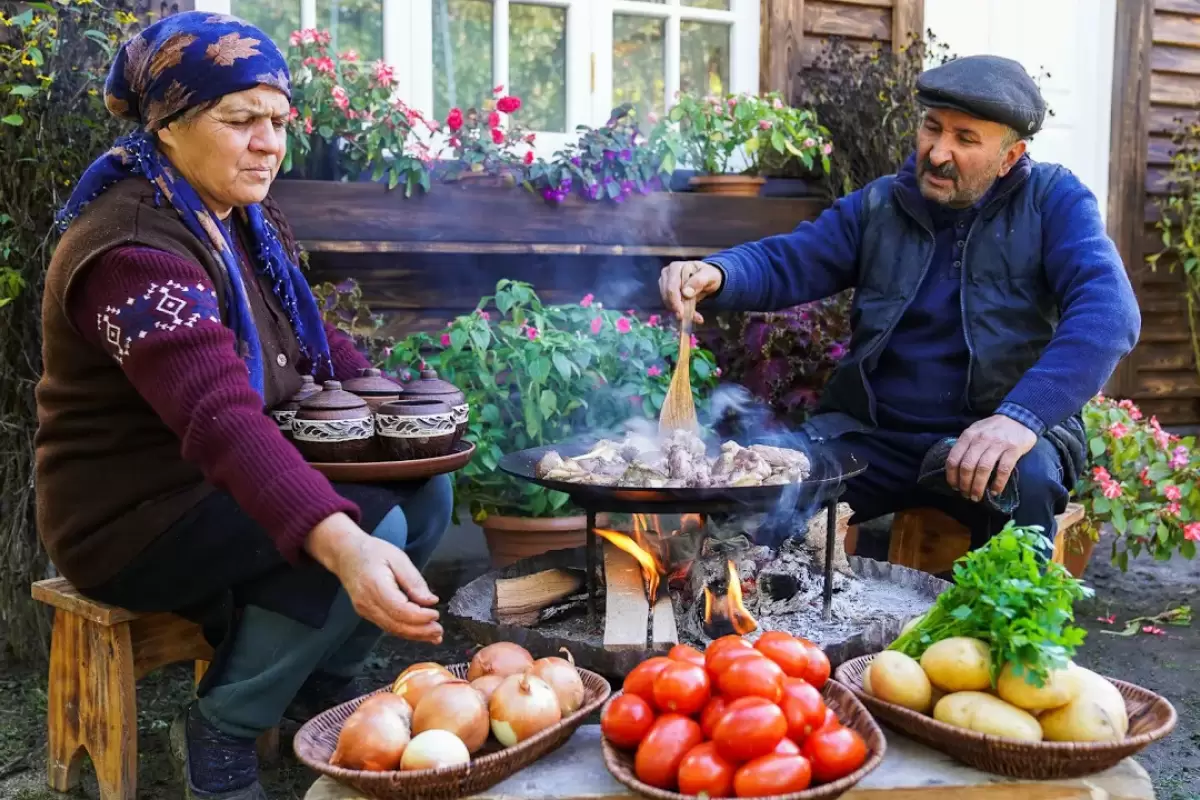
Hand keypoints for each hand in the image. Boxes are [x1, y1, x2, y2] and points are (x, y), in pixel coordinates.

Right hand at [305, 513, 442, 643]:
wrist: (346, 554)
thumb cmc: (373, 552)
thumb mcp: (398, 558)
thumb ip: (414, 581)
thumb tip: (430, 601)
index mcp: (375, 586)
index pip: (399, 609)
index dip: (419, 617)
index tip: (436, 615)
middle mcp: (367, 602)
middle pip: (395, 624)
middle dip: (420, 631)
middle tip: (439, 632)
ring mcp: (364, 610)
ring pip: (392, 629)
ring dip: (414, 635)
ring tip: (434, 636)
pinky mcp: (366, 613)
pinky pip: (387, 626)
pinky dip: (405, 631)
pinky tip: (420, 632)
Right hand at [659, 261, 722, 323]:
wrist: (708, 278)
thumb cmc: (708, 275)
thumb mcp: (709, 276)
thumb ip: (699, 281)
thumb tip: (686, 293)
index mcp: (676, 267)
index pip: (672, 287)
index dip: (675, 301)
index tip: (681, 314)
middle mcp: (667, 274)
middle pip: (666, 295)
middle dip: (676, 308)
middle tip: (685, 318)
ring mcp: (665, 283)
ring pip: (666, 301)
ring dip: (678, 311)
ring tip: (693, 316)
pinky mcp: (666, 292)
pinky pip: (669, 304)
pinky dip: (680, 312)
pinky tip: (691, 316)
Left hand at [945, 415, 1037, 501]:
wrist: (1020, 417)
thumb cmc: (994, 428)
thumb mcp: (975, 431)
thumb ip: (966, 446)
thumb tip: (956, 469)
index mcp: (968, 435)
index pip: (954, 458)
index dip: (952, 476)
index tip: (954, 487)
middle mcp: (981, 439)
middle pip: (967, 466)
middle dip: (965, 484)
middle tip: (966, 495)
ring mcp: (998, 444)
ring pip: (983, 469)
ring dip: (978, 486)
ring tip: (977, 497)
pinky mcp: (1013, 449)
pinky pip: (1003, 470)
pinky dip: (998, 483)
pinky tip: (995, 491)